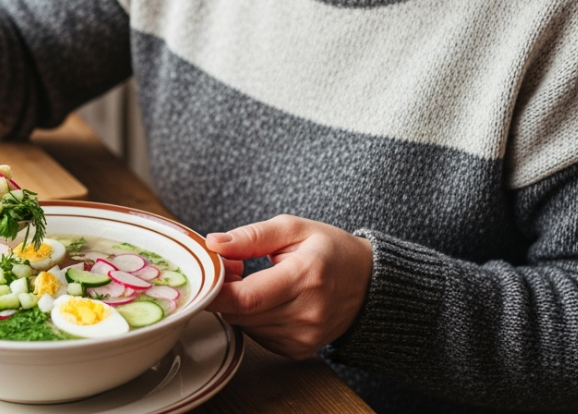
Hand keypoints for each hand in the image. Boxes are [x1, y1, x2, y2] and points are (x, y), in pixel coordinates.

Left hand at [205, 215, 372, 359]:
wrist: (371, 284)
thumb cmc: (331, 251)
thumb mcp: (294, 229)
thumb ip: (251, 236)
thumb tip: (213, 244)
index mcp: (305, 277)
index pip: (246, 297)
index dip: (217, 289)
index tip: (206, 274)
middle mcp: (306, 313)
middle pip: (241, 314)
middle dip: (225, 292)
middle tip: (232, 267)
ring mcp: (304, 337)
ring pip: (246, 326)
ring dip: (239, 305)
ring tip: (255, 280)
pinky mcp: (300, 350)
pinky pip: (258, 336)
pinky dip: (253, 318)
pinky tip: (268, 300)